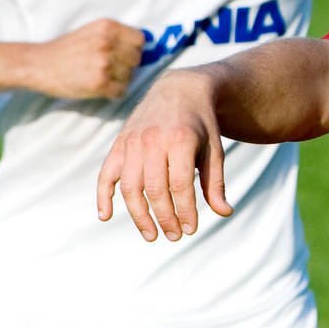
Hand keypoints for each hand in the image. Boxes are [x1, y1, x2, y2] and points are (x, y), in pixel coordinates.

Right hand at [26, 19, 143, 99]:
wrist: (39, 64)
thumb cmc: (66, 49)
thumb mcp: (91, 31)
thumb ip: (114, 35)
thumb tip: (143, 46)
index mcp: (107, 27)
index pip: (140, 39)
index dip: (133, 48)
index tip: (123, 54)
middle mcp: (107, 43)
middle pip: (137, 58)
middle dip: (127, 65)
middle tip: (110, 68)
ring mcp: (104, 63)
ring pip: (130, 76)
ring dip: (120, 79)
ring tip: (102, 76)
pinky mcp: (99, 83)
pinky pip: (121, 91)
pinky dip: (113, 92)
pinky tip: (101, 87)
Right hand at [95, 69, 231, 241]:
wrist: (180, 90)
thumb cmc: (201, 126)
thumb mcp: (214, 150)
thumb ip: (216, 182)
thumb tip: (225, 213)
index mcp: (181, 139)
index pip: (180, 185)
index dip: (185, 211)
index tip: (191, 229)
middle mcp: (153, 140)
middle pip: (155, 189)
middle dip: (165, 218)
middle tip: (174, 236)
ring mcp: (132, 142)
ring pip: (130, 187)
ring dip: (139, 216)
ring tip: (152, 235)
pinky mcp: (119, 144)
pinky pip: (106, 174)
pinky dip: (103, 196)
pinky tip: (106, 216)